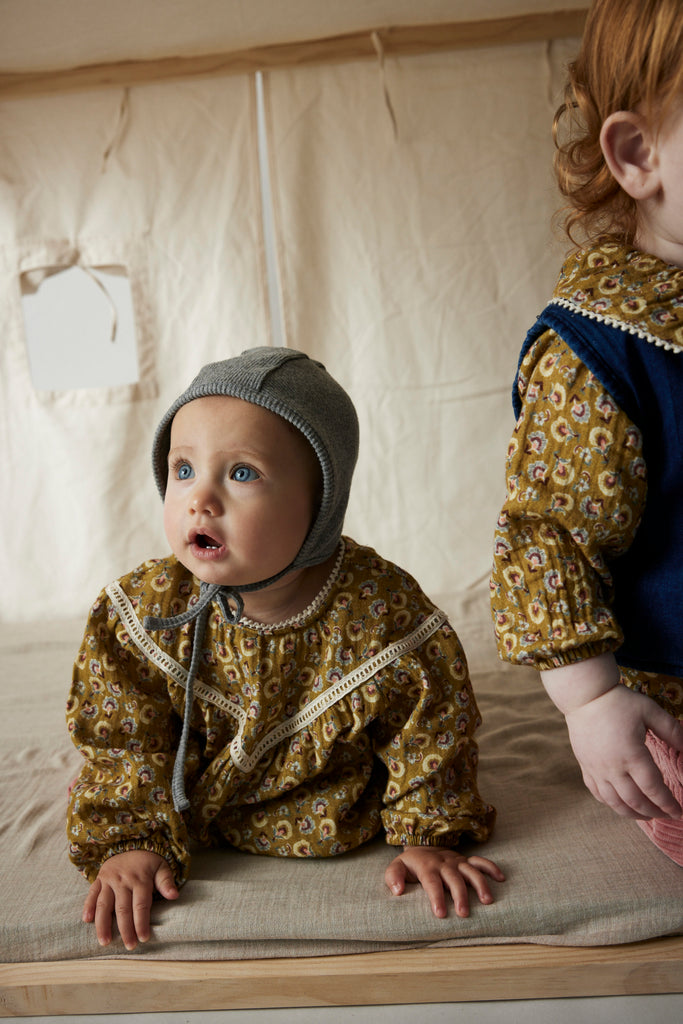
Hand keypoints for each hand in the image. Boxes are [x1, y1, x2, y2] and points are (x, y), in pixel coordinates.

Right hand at [83, 850, 178, 949]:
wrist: (131, 843)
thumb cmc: (148, 862)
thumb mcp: (161, 867)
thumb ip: (166, 882)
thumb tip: (174, 896)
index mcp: (140, 879)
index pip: (141, 905)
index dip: (142, 923)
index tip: (144, 938)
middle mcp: (123, 880)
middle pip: (123, 909)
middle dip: (125, 930)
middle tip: (129, 946)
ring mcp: (109, 880)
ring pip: (104, 904)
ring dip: (103, 924)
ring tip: (105, 942)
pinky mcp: (99, 879)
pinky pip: (91, 893)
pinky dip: (88, 906)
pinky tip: (86, 920)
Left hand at [385, 846, 504, 918]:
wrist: (423, 844)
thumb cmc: (411, 864)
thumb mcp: (397, 866)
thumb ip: (393, 877)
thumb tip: (398, 890)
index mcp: (427, 866)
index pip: (432, 882)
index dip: (436, 897)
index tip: (441, 914)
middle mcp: (444, 863)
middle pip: (454, 879)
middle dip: (460, 895)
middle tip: (464, 913)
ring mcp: (457, 861)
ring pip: (471, 870)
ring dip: (480, 884)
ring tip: (487, 901)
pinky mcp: (466, 860)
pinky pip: (481, 861)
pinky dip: (492, 868)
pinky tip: (501, 878)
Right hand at [564, 685, 682, 819]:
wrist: (583, 695)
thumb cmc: (618, 701)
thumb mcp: (649, 710)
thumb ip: (671, 730)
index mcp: (632, 755)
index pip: (653, 789)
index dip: (668, 804)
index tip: (679, 812)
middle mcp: (613, 767)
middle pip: (635, 801)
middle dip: (654, 812)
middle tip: (666, 815)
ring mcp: (596, 769)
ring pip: (614, 802)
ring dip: (632, 814)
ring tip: (646, 816)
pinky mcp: (585, 766)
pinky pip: (597, 793)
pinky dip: (611, 804)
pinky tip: (620, 804)